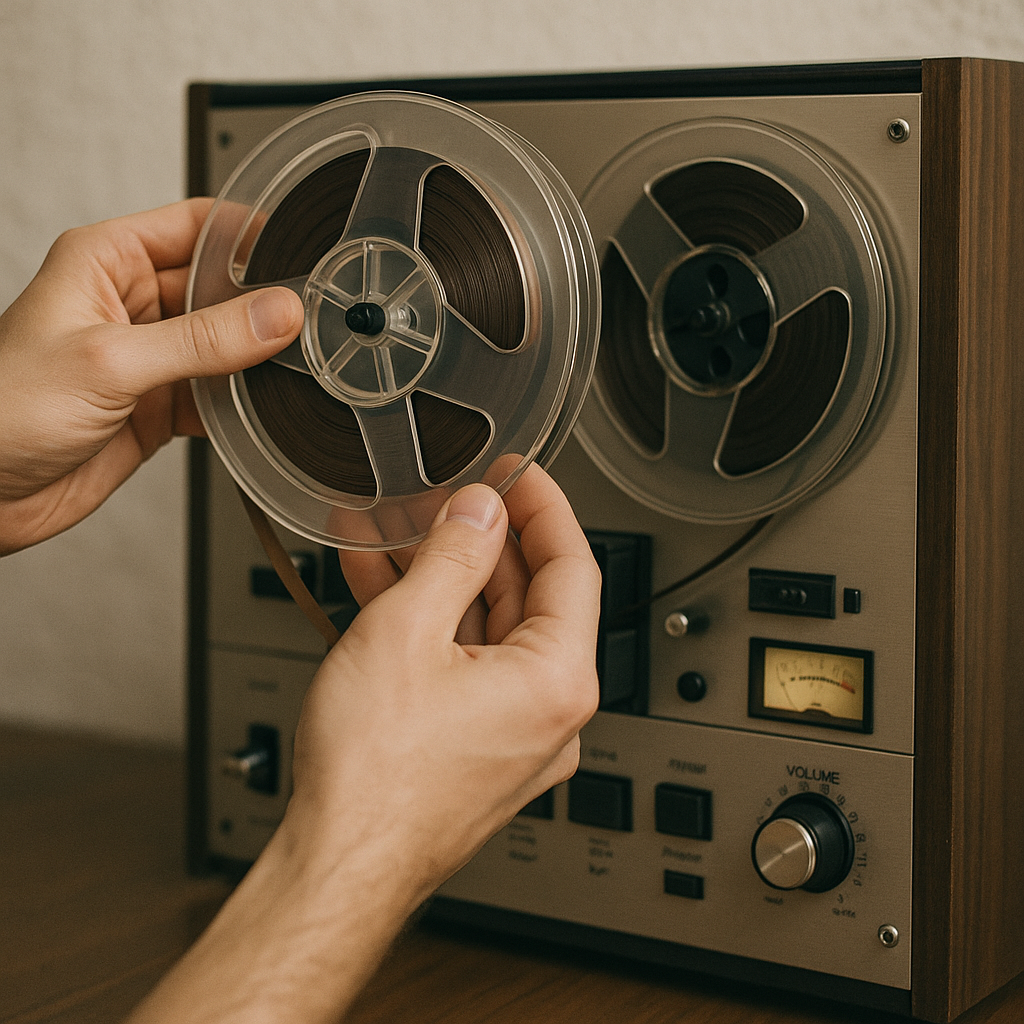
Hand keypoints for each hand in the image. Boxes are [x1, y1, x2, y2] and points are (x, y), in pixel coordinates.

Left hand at [0, 199, 303, 554]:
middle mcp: (132, 304)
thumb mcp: (111, 361)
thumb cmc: (4, 408)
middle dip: (262, 303)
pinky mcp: (160, 406)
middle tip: (307, 319)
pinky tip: (262, 406)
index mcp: (107, 262)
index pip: (196, 226)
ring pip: (226, 344)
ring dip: (256, 356)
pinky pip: (219, 394)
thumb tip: (275, 315)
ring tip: (295, 363)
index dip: (248, 234)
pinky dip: (243, 403)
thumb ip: (202, 340)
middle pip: (220, 287)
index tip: (298, 253)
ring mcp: (150, 357)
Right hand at [128, 466, 600, 1022]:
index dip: (543, 507)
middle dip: (475, 541)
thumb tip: (480, 511)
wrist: (336, 867)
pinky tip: (384, 589)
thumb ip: (453, 555)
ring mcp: (515, 735)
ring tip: (391, 537)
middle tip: (438, 500)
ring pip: (487, 632)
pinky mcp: (478, 749)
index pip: (573, 566)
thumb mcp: (407, 631)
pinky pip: (465, 669)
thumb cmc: (374, 777)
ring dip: (441, 580)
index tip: (518, 473)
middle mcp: (550, 713)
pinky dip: (431, 628)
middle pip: (528, 598)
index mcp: (558, 681)